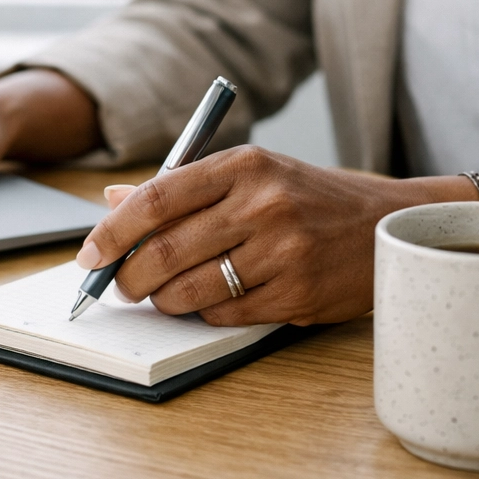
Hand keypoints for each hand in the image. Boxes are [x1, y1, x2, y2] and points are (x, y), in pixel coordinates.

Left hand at [77, 146, 427, 325]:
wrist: (389, 225)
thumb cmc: (310, 199)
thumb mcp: (252, 175)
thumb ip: (182, 188)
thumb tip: (113, 200)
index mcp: (244, 165)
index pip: (157, 197)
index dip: (113, 231)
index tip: (90, 253)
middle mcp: (262, 204)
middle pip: (165, 250)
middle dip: (129, 278)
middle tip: (120, 287)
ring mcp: (282, 251)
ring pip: (190, 289)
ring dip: (164, 300)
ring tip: (163, 296)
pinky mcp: (297, 293)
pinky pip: (226, 314)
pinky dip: (206, 313)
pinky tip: (212, 301)